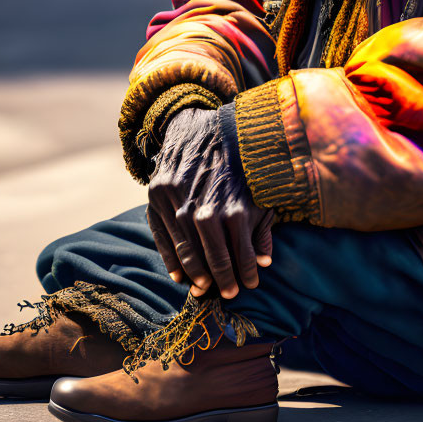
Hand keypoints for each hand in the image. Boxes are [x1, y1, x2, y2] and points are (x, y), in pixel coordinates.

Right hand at [147, 107, 272, 298]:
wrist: (203, 126)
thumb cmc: (237, 162)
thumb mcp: (258, 190)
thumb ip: (262, 227)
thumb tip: (264, 262)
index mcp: (235, 209)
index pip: (240, 254)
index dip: (246, 274)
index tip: (250, 286)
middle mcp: (205, 209)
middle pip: (212, 257)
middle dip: (222, 279)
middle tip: (228, 295)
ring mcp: (178, 204)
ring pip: (186, 250)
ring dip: (195, 274)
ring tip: (204, 289)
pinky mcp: (157, 196)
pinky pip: (162, 236)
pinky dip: (170, 258)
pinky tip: (179, 275)